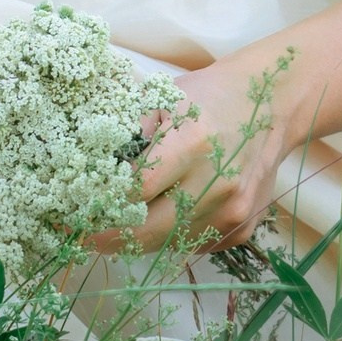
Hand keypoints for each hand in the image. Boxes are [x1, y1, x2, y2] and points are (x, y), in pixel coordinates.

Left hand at [91, 60, 291, 254]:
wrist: (272, 104)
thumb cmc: (208, 96)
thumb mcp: (161, 99)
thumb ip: (128, 135)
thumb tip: (89, 173)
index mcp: (192, 143)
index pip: (135, 191)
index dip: (99, 206)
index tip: (69, 214)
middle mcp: (217, 184)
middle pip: (149, 229)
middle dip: (108, 236)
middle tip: (79, 234)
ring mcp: (234, 211)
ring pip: (169, 243)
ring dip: (136, 240)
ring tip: (112, 228)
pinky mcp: (242, 228)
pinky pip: (194, 244)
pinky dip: (170, 237)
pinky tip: (160, 218)